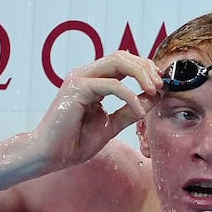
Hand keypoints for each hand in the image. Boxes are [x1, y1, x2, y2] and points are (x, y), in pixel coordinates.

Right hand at [31, 51, 162, 169]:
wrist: (50, 156)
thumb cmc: (75, 142)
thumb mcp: (111, 125)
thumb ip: (131, 110)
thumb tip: (155, 97)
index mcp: (93, 80)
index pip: (124, 62)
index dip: (145, 69)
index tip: (161, 86)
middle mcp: (85, 74)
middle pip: (123, 56)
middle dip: (146, 67)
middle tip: (161, 86)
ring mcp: (79, 78)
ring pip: (118, 61)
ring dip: (141, 74)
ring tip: (154, 91)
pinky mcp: (77, 89)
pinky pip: (112, 85)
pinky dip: (130, 97)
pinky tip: (139, 112)